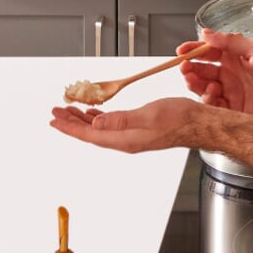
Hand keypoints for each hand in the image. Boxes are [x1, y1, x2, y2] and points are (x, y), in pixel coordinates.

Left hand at [49, 97, 204, 153]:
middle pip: (90, 133)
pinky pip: (109, 126)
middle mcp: (125, 141)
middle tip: (56, 111)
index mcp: (124, 139)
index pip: (89, 134)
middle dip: (70, 122)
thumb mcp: (147, 115)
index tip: (54, 120)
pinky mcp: (136, 131)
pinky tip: (94, 112)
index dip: (69, 127)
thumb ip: (120, 120)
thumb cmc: (179, 119)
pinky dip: (97, 118)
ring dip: (82, 120)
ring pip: (99, 129)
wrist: (197, 124)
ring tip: (69, 111)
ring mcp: (131, 137)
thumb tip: (96, 122)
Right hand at [177, 30, 252, 122]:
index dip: (193, 51)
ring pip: (205, 90)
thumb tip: (207, 34)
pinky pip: (216, 107)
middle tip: (185, 68)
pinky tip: (212, 94)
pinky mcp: (236, 109)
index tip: (182, 50)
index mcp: (234, 57)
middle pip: (202, 72)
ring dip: (196, 85)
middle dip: (190, 69)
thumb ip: (230, 41)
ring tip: (195, 81)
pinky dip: (209, 102)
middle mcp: (231, 74)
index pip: (207, 53)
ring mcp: (232, 92)